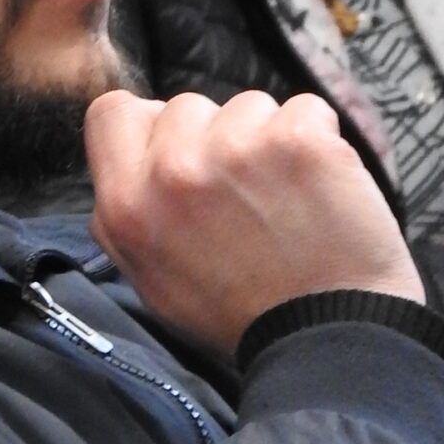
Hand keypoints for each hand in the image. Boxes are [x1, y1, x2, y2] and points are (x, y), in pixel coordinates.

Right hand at [85, 89, 422, 354]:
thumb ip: (127, 217)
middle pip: (184, 106)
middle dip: (213, 139)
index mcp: (127, 205)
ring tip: (285, 201)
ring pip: (247, 106)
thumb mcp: (153, 283)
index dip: (147, 127)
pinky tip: (321, 189)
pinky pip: (305, 109)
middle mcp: (173, 170)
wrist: (329, 338)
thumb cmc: (244, 317)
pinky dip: (318, 141)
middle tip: (243, 197)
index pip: (114, 113)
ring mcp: (236, 150)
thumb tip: (128, 166)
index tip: (179, 152)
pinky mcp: (298, 140)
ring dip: (267, 139)